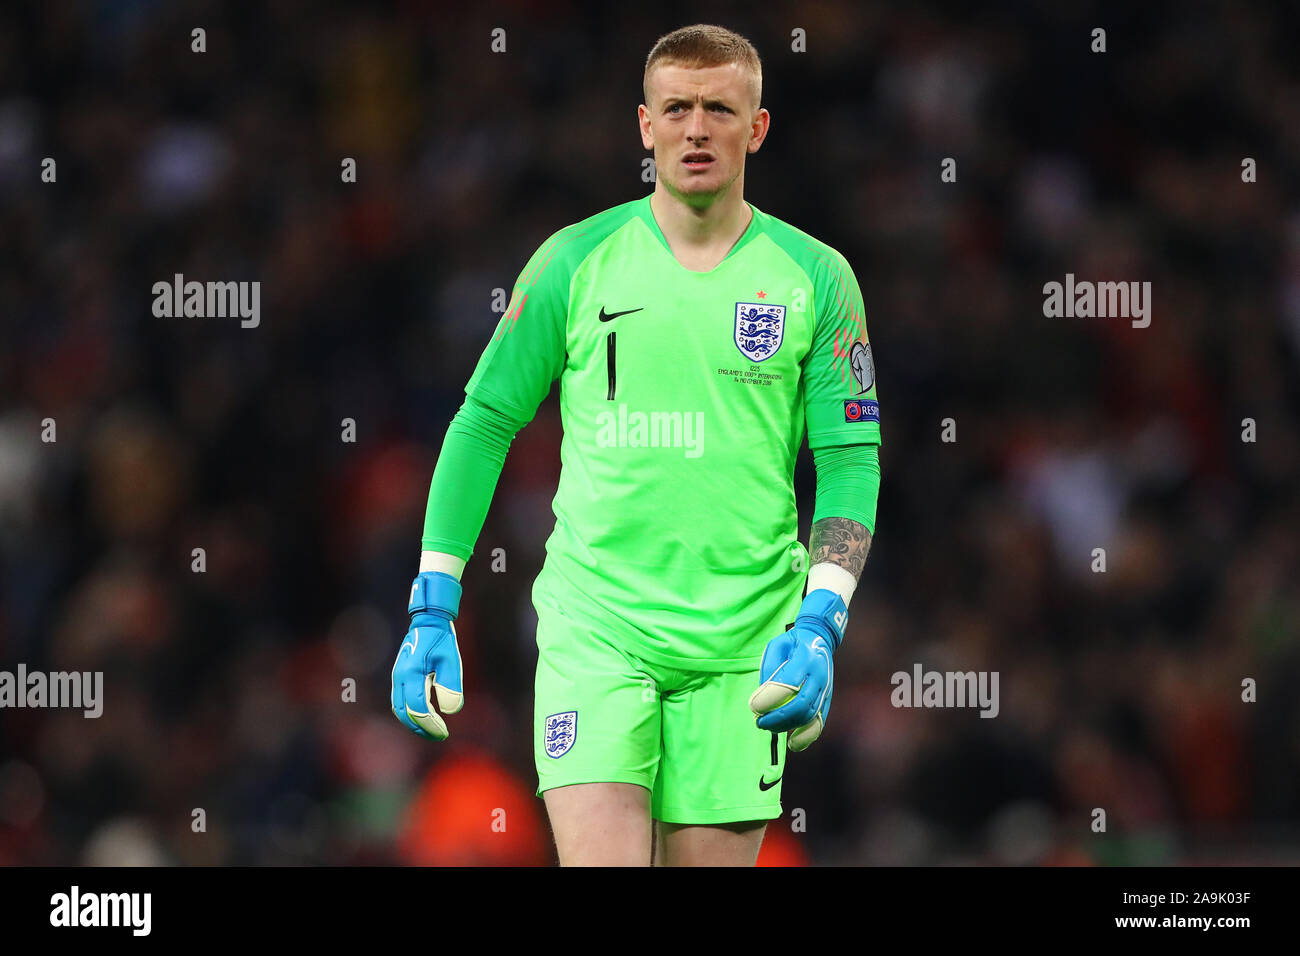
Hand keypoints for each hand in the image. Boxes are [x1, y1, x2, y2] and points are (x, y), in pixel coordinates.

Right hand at [390, 571, 463, 739]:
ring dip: (414, 723)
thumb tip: (449, 710)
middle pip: (404, 712)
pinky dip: (409, 713)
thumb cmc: (442, 640)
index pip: (418, 708)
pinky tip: (425, 717)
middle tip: (439, 735)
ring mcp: (396, 677)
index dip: (430, 724)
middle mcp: (400, 677)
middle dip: (421, 728)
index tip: (444, 732)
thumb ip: (450, 685)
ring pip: (399, 708)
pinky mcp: (398, 676)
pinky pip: (399, 701)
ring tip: (433, 730)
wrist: (427, 622)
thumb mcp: (452, 660)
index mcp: (412, 673)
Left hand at [748, 589, 846, 751]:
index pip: (788, 685)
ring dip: (787, 726)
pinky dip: (807, 736)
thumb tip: (760, 700)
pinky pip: (819, 722)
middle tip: (759, 722)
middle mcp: (820, 675)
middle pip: (800, 704)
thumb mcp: (776, 647)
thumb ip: (769, 671)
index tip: (753, 707)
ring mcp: (826, 688)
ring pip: (809, 715)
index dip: (769, 700)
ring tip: (768, 727)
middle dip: (777, 718)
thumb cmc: (792, 643)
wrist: (819, 638)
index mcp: (805, 658)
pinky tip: (793, 743)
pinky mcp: (828, 699)